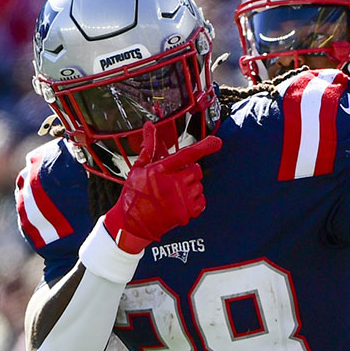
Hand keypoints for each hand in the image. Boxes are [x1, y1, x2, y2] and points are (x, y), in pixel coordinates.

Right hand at [103, 121, 220, 253]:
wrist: (132, 224)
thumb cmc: (134, 194)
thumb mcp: (138, 168)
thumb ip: (149, 146)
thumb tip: (149, 126)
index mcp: (160, 171)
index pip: (186, 155)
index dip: (203, 147)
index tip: (217, 142)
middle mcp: (171, 184)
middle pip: (195, 170)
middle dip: (189, 172)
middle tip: (175, 179)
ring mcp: (180, 200)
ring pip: (199, 186)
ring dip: (191, 187)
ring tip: (175, 193)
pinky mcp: (185, 214)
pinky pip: (202, 201)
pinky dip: (195, 201)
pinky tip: (181, 203)